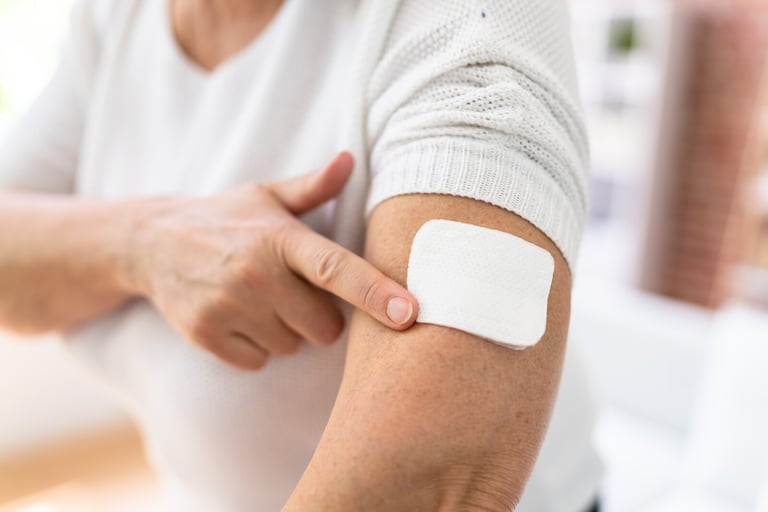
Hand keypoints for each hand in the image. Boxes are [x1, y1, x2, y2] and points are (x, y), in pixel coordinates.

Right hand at [123, 152, 417, 369]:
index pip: (336, 268)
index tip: (411, 313)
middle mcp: (255, 274)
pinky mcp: (206, 335)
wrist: (150, 242)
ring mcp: (228, 307)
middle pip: (325, 327)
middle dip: (321, 317)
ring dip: (288, 332)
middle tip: (294, 292)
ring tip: (262, 300)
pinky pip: (260, 361)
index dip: (376, 292)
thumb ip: (313, 186)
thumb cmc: (224, 218)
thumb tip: (351, 158)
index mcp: (279, 237)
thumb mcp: (266, 195)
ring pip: (293, 346)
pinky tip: (239, 316)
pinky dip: (257, 347)